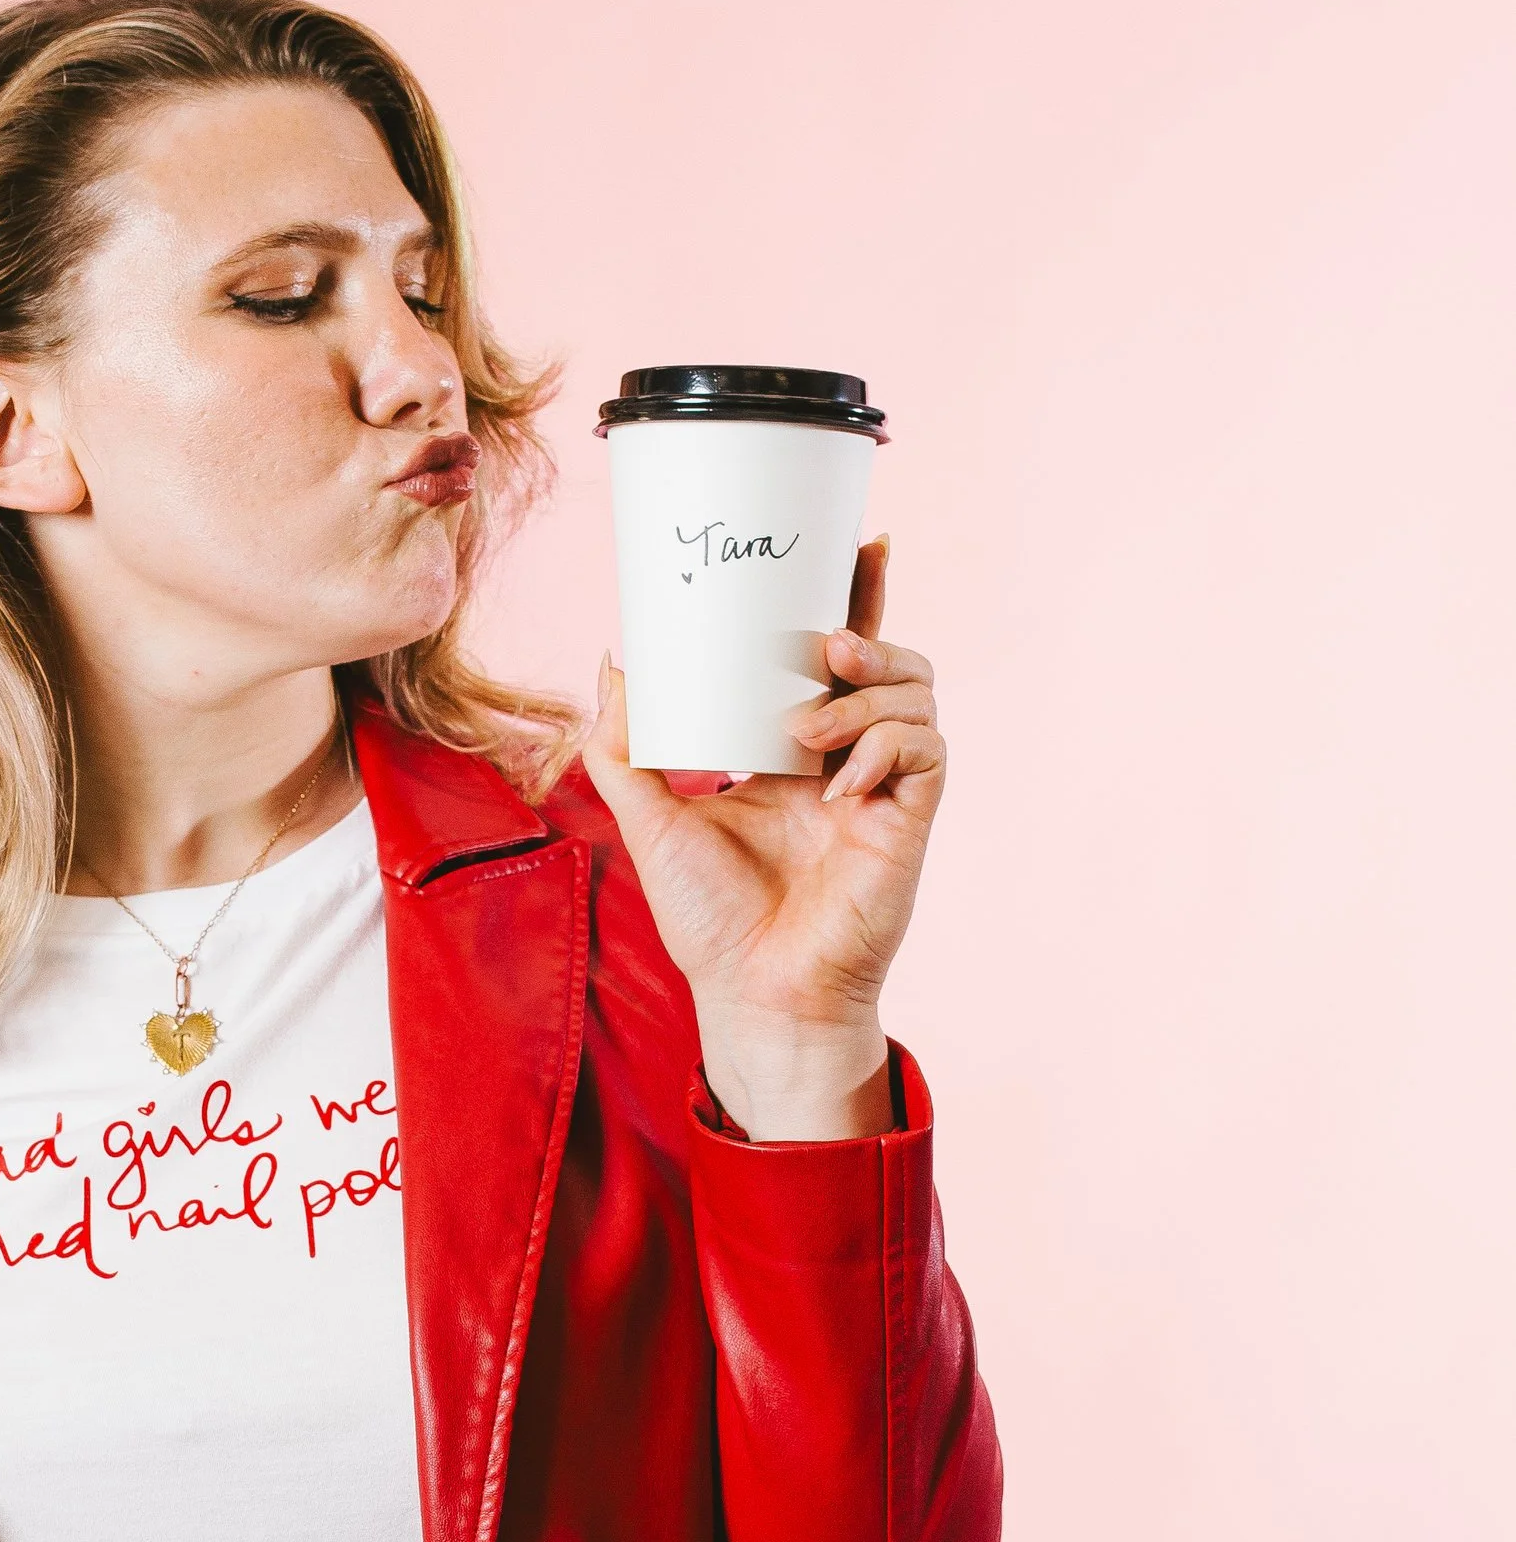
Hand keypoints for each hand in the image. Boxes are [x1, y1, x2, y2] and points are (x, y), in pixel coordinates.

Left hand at [580, 537, 945, 1138]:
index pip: (833, 657)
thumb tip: (616, 660)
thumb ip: (624, 746)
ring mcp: (883, 789)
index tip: (857, 546)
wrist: (752, 995)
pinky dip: (884, 748)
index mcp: (793, 749)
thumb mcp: (648, 819)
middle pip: (889, 662)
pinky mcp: (908, 822)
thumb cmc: (709, 919)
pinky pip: (925, 752)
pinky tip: (837, 783)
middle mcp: (845, 760)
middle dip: (865, 631)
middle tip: (820, 641)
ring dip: (864, 695)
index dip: (854, 598)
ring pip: (914, 697)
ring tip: (806, 726)